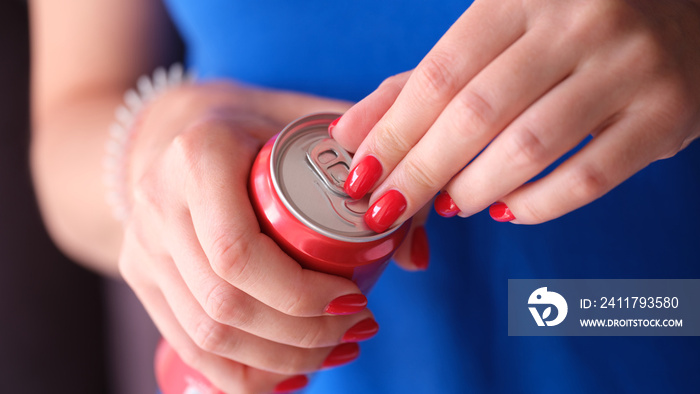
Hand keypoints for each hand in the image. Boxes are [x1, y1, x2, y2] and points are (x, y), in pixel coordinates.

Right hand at [118, 82, 374, 393]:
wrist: (171, 127)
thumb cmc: (255, 122)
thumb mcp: (311, 120)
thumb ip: (372, 166)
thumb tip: (413, 257)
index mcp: (197, 156)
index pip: (238, 253)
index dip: (301, 295)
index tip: (356, 300)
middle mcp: (158, 204)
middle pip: (224, 304)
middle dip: (301, 336)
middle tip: (357, 329)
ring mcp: (142, 246)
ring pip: (205, 334)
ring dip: (279, 361)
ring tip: (336, 352)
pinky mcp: (140, 277)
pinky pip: (186, 344)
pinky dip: (240, 376)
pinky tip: (289, 376)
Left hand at [331, 0, 699, 229]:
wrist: (678, 18)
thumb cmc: (565, 34)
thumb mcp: (490, 40)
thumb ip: (419, 84)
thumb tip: (353, 133)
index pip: (440, 74)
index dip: (394, 133)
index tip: (362, 177)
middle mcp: (580, 22)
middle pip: (476, 114)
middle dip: (419, 173)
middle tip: (387, 209)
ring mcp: (630, 66)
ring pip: (530, 149)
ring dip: (474, 190)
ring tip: (450, 204)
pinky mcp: (667, 115)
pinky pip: (589, 179)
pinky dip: (537, 205)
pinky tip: (508, 209)